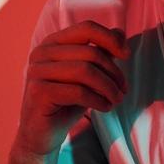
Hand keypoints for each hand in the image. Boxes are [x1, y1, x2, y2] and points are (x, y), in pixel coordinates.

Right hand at [14, 20, 128, 156]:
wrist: (42, 134)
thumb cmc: (66, 103)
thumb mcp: (86, 76)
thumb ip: (100, 53)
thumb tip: (120, 33)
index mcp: (52, 43)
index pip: (86, 28)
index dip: (110, 39)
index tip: (126, 55)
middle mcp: (41, 53)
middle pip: (90, 53)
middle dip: (113, 72)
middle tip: (123, 90)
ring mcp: (37, 71)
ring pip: (86, 71)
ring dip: (108, 87)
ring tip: (116, 99)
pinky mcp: (39, 92)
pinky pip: (78, 91)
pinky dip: (98, 100)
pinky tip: (104, 107)